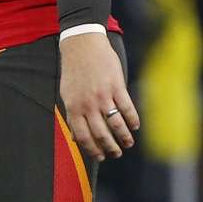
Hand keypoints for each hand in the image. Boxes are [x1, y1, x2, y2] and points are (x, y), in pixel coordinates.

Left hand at [59, 32, 140, 160]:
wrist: (82, 44)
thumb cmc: (74, 70)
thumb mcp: (67, 93)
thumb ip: (72, 115)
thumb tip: (75, 138)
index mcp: (73, 107)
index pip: (83, 136)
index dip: (92, 150)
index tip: (100, 157)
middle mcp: (88, 104)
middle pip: (102, 134)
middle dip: (110, 148)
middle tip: (117, 153)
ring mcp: (103, 95)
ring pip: (117, 125)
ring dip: (124, 138)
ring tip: (128, 143)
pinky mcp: (117, 86)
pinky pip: (128, 109)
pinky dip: (133, 120)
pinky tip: (135, 126)